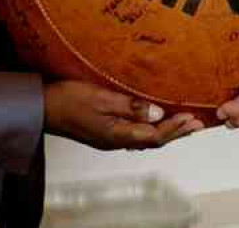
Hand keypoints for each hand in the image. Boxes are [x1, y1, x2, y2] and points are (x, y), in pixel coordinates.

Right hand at [43, 80, 203, 149]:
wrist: (41, 107)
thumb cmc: (67, 99)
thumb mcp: (100, 98)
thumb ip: (129, 106)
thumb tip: (158, 113)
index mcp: (116, 135)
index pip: (154, 135)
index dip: (175, 128)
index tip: (192, 118)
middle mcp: (115, 140)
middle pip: (152, 140)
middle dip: (176, 132)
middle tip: (197, 124)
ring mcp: (109, 138)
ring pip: (144, 138)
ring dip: (166, 131)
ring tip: (183, 124)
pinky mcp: (104, 132)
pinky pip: (135, 133)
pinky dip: (151, 128)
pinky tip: (155, 121)